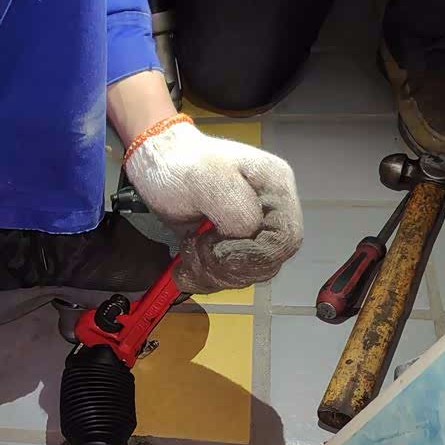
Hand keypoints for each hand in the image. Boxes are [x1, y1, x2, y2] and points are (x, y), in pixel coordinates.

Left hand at [124, 118, 302, 291]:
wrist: (158, 167)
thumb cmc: (180, 165)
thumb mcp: (208, 179)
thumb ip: (237, 211)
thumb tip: (248, 238)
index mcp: (276, 189)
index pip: (287, 239)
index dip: (253, 255)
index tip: (216, 248)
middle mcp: (271, 213)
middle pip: (268, 263)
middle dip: (227, 267)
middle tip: (194, 248)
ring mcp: (252, 233)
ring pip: (247, 275)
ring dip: (211, 274)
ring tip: (187, 250)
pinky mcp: (232, 248)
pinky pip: (229, 277)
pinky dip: (205, 279)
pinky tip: (185, 266)